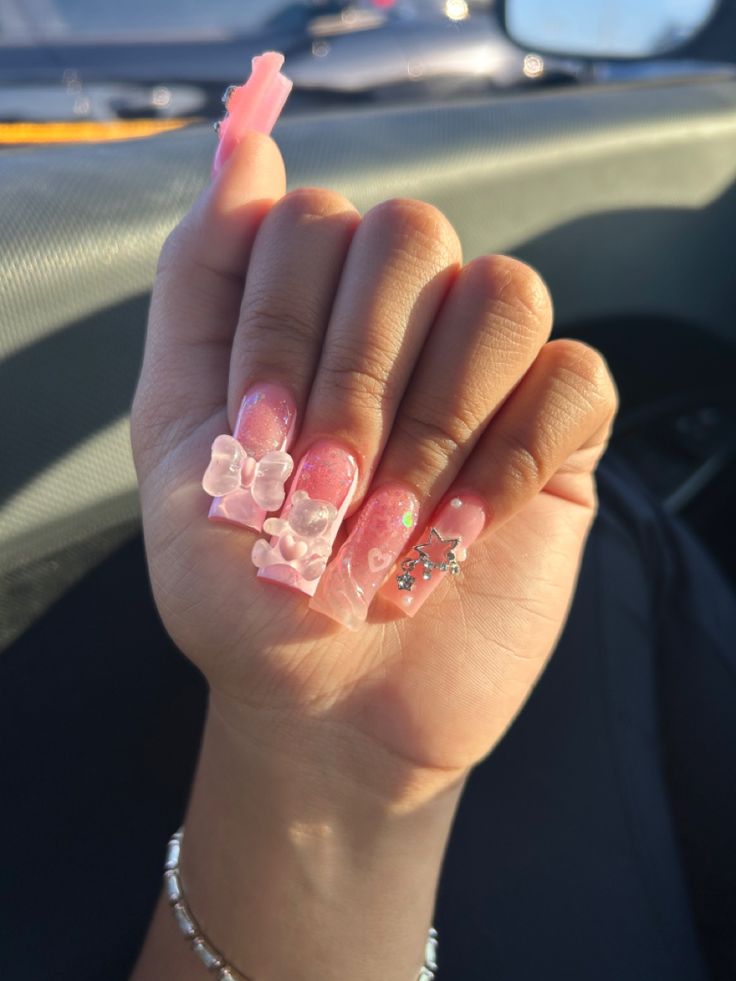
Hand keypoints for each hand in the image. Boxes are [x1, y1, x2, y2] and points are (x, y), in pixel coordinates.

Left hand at [132, 131, 617, 802]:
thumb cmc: (242, 583)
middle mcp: (403, 324)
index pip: (314, 221)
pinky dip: (510, 458)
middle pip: (415, 233)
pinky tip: (456, 533)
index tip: (254, 441)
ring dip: (436, 421)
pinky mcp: (559, 435)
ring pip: (504, 293)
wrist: (325, 701)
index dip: (282, 325)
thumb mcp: (177, 433)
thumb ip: (201, 286)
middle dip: (359, 375)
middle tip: (323, 491)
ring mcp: (486, 376)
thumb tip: (246, 144)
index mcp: (312, 310)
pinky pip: (574, 380)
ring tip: (389, 523)